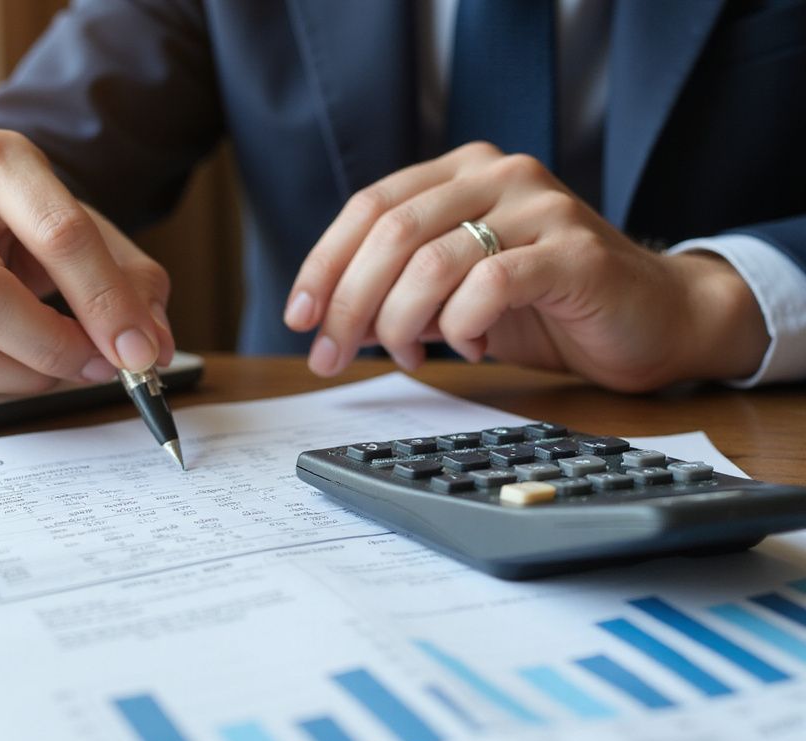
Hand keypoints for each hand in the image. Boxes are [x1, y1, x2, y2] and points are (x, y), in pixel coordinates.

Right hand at [0, 128, 174, 393]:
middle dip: (54, 351)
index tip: (137, 352)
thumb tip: (151, 349)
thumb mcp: (101, 247)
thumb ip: (137, 292)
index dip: (106, 306)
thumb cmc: (39, 237)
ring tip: (55, 367)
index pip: (59, 236)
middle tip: (96, 368)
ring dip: (24, 379)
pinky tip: (4, 364)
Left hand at [285, 143, 768, 391]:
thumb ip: (402, 295)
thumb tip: (331, 323)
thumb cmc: (549, 308)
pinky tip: (469, 348)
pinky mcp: (573, 253)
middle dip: (348, 303)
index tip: (299, 317)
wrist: (650, 319)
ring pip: (432, 258)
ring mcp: (540, 208)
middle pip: (391, 231)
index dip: (324, 263)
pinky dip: (462, 326)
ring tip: (408, 355)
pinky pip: (490, 284)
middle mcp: (500, 176)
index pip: (370, 206)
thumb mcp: (456, 297)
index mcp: (463, 174)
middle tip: (330, 356)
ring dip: (400, 321)